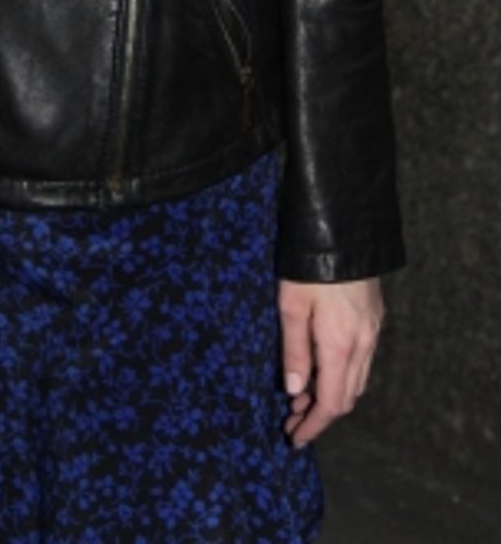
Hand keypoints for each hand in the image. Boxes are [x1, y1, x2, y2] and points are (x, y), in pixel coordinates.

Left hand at [278, 276, 383, 446]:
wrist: (346, 229)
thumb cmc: (309, 265)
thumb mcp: (291, 305)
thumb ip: (295, 351)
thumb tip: (295, 390)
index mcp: (340, 346)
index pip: (331, 403)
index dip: (314, 425)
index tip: (296, 438)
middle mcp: (363, 345)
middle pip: (347, 397)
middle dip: (320, 415)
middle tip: (292, 420)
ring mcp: (373, 332)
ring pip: (357, 380)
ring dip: (332, 395)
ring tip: (302, 398)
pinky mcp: (375, 318)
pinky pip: (363, 361)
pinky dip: (343, 375)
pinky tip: (324, 369)